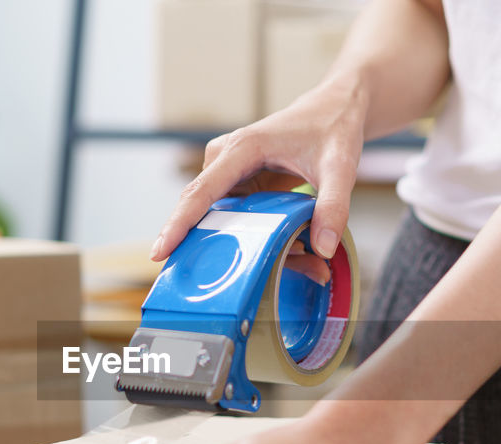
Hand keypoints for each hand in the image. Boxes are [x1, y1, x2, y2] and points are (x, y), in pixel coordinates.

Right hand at [151, 79, 369, 262]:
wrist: (334, 109)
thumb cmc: (333, 129)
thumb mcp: (341, 168)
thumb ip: (334, 207)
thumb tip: (323, 248)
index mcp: (242, 149)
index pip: (201, 192)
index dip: (178, 224)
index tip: (160, 252)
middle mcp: (225, 159)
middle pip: (207, 213)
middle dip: (228, 248)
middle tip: (266, 278)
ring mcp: (229, 173)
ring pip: (225, 220)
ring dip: (254, 245)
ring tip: (304, 259)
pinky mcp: (239, 184)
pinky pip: (238, 218)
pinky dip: (261, 237)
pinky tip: (295, 249)